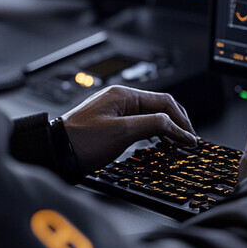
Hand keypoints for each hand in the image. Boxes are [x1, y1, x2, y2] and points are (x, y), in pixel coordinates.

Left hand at [61, 85, 196, 171]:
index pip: (164, 102)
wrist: (55, 153)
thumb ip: (152, 125)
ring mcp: (115, 111)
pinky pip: (139, 124)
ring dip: (166, 129)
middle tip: (188, 141)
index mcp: (124, 95)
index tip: (191, 138)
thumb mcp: (122, 132)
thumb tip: (175, 126)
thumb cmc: (81, 141)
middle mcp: (120, 99)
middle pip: (159, 107)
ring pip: (150, 116)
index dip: (181, 120)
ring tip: (176, 144)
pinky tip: (157, 144)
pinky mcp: (111, 124)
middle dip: (177, 123)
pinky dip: (153, 133)